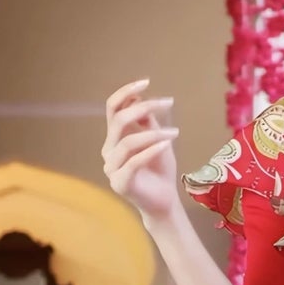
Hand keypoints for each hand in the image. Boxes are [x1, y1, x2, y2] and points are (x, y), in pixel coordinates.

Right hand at [103, 79, 180, 225]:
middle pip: (119, 120)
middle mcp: (109, 150)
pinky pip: (134, 161)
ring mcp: (111, 167)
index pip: (113, 108)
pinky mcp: (120, 183)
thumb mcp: (157, 140)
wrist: (164, 202)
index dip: (126, 92)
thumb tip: (141, 100)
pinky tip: (167, 143)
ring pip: (128, 141)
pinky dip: (151, 149)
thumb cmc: (160, 170)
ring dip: (154, 132)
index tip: (146, 82)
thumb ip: (148, 122)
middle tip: (167, 103)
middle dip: (144, 107)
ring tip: (174, 133)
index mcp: (114, 137)